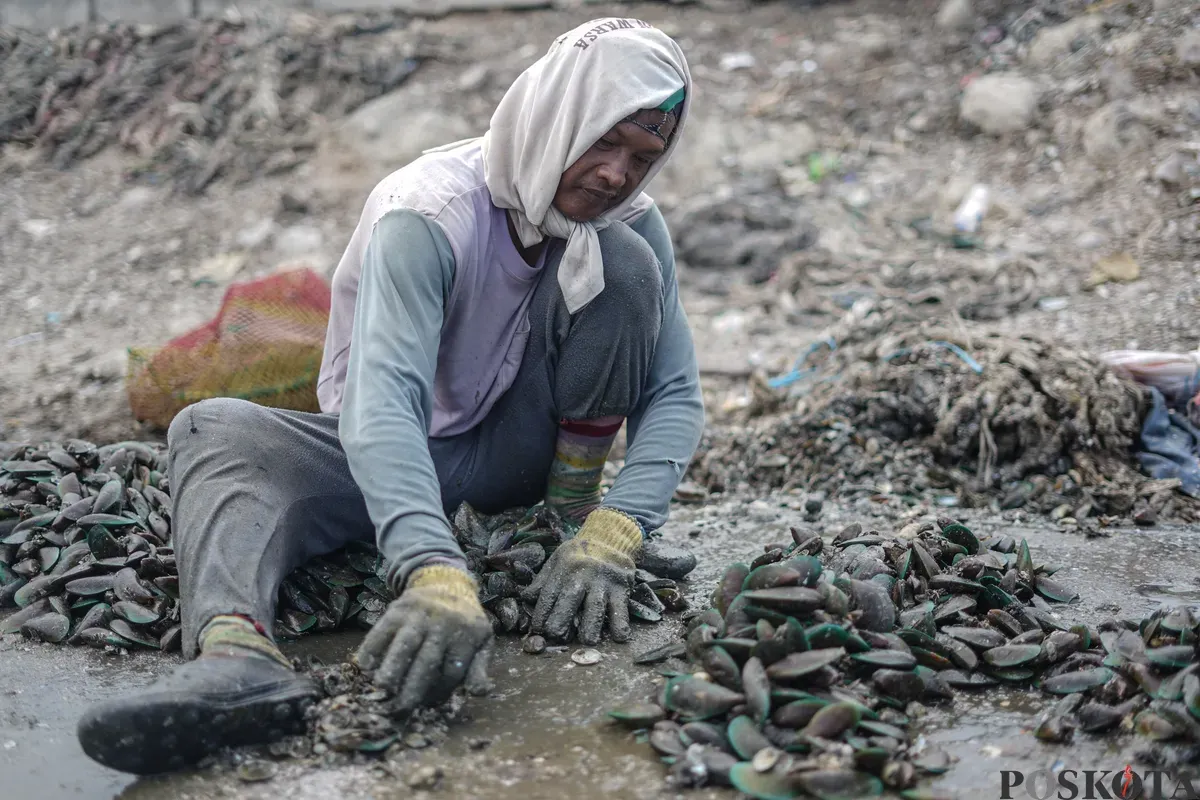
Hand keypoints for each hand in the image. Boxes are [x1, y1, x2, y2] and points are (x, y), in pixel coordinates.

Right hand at [354, 564, 493, 710]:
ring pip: (404, 643)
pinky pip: (381, 629)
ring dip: (391, 666)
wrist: (447, 583)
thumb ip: (479, 668)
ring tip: (382, 688)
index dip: (441, 690)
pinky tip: (364, 666)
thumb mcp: (481, 641)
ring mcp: (419, 614)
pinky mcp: (398, 609)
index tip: (429, 704)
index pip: (452, 670)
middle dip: (414, 686)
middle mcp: (443, 623)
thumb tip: (480, 692)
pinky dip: (371, 647)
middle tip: (401, 708)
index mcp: (467, 634)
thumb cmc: (465, 621)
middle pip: (427, 659)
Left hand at [522, 507, 641, 644]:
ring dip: (591, 626)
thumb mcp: (558, 559)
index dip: (542, 612)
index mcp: (565, 567)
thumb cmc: (580, 554)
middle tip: (555, 636)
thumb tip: (526, 598)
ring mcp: (604, 581)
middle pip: (570, 599)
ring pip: (595, 606)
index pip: (549, 593)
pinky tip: (619, 636)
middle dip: (561, 620)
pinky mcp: (622, 588)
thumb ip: (543, 580)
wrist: (611, 538)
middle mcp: (584, 574)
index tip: (537, 629)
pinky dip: (621, 623)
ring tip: (587, 641)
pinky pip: (621, 608)